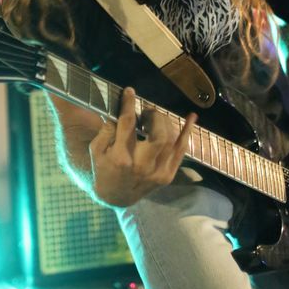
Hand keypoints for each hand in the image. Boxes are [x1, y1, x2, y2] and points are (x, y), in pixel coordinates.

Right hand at [88, 87, 197, 206]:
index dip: (129, 104)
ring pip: (172, 141)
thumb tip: (120, 112)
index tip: (129, 91)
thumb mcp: (96, 150)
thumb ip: (106, 130)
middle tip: (146, 113)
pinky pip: (181, 151)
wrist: (116, 197)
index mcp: (121, 158)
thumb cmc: (103, 168)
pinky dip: (187, 132)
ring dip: (166, 122)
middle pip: (159, 134)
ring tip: (156, 118)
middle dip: (154, 117)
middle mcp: (142, 166)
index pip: (127, 124)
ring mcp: (158, 172)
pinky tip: (192, 117)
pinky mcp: (168, 176)